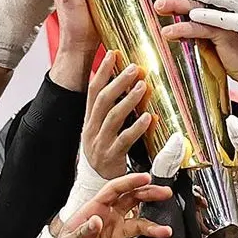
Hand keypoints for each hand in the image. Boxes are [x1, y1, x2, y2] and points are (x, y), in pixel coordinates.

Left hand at [51, 173, 172, 237]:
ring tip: (164, 233)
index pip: (113, 190)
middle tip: (165, 193)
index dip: (129, 182)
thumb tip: (96, 220)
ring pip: (139, 225)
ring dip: (152, 229)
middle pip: (132, 200)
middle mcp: (108, 219)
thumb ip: (82, 233)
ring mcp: (117, 234)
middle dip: (149, 195)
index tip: (145, 178)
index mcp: (94, 210)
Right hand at [83, 54, 152, 180]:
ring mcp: (100, 143)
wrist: (95, 184)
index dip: (102, 71)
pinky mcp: (111, 156)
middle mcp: (91, 129)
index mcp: (89, 120)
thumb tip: (121, 86)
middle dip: (118, 81)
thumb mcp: (100, 130)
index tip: (112, 54)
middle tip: (134, 67)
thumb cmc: (103, 153)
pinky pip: (125, 139)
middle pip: (102, 100)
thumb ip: (108, 110)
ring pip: (113, 117)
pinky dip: (137, 127)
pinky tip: (149, 117)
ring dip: (129, 100)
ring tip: (143, 86)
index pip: (92, 90)